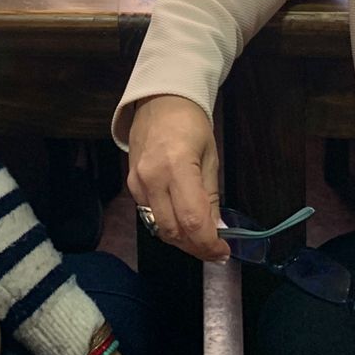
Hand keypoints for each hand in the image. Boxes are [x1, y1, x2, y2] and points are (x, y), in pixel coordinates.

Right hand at [127, 95, 227, 261]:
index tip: (223, 253)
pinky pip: (150, 215)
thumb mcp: (210, 158)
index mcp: (177, 166)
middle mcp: (152, 179)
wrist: (159, 101)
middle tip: (215, 251)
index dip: (208, 244)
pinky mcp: (131, 185)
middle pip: (173, 231)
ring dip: (182, 240)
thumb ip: (210, 197)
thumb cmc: (191, 124)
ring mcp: (137, 183)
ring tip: (200, 239)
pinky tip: (182, 222)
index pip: (192, 221)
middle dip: (196, 247)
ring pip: (159, 228)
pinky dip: (168, 225)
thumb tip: (217, 231)